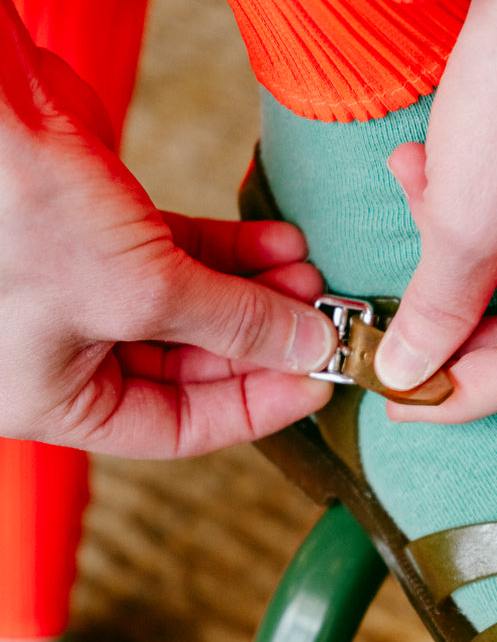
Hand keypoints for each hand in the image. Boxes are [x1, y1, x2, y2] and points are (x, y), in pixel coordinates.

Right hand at [0, 0, 334, 456]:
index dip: (254, 407)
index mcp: (54, 398)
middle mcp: (66, 353)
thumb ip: (235, 325)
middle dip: (260, 340)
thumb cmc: (22, 213)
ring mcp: (84, 291)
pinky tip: (281, 242)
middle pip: (191, 368)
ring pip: (191, 308)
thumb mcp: (143, 291)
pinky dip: (230, 252)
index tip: (318, 383)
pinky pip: (179, 258)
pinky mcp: (101, 230)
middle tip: (322, 320)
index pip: (176, 428)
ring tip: (310, 274)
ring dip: (255, 293)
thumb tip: (311, 349)